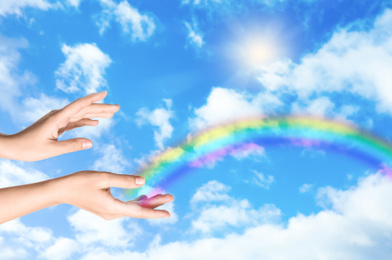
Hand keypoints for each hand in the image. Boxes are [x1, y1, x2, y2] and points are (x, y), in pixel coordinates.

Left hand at [0, 91, 118, 160]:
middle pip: (84, 109)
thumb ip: (71, 146)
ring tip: (111, 114)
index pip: (79, 105)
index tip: (106, 93)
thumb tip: (91, 143)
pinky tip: (95, 123)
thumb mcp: (51, 150)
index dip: (93, 99)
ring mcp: (58, 120)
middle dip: (101, 107)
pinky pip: (75, 121)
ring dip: (96, 113)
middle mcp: (59, 116)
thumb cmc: (28, 148)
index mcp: (57, 118)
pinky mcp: (57, 126)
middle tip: (117, 107)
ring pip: (81, 114)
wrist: (12, 146)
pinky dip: (86, 121)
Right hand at [57, 171, 173, 219]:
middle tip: (170, 197)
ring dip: (146, 202)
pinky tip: (144, 195)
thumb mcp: (103, 177)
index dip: (154, 211)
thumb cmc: (80, 182)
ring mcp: (109, 212)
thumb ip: (123, 180)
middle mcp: (112, 213)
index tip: (168, 213)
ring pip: (133, 208)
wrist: (61, 190)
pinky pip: (126, 206)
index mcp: (112, 207)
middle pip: (138, 209)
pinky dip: (136, 201)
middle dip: (155, 204)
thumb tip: (143, 181)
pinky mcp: (106, 209)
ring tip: (161, 195)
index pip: (138, 211)